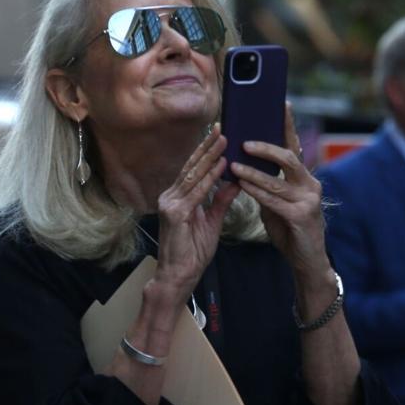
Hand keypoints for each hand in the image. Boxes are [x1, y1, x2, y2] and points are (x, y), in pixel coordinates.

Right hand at [150, 124, 240, 306]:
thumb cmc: (192, 252)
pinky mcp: (175, 214)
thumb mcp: (211, 222)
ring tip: (224, 139)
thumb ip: (220, 201)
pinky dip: (210, 178)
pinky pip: (196, 192)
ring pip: (194, 175)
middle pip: (191, 166)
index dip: (206, 152)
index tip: (220, 135)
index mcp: (177, 197)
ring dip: (210, 156)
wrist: (179, 276)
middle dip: (207, 146)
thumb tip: (234, 182)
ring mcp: (170, 204)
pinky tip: (221, 166)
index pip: (193, 170)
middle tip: (222, 127)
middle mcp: (170, 196)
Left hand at [230, 103, 329, 279]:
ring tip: (233, 165)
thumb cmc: (291, 231)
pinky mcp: (302, 217)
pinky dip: (256, 192)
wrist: (307, 262)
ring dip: (253, 172)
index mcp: (305, 179)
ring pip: (277, 180)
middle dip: (266, 148)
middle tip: (245, 142)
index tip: (282, 103)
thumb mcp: (279, 203)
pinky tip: (242, 186)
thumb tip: (245, 165)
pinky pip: (274, 200)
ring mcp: (308, 201)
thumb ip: (268, 185)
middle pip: (289, 157)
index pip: (295, 147)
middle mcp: (311, 185)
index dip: (288, 125)